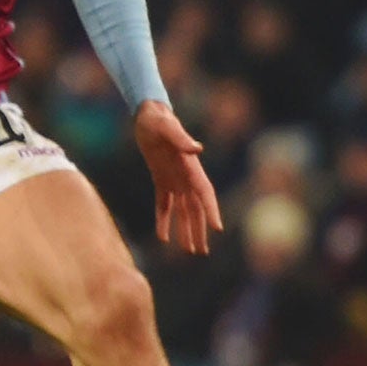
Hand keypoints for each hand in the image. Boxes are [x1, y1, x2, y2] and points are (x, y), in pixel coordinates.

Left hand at [136, 100, 222, 254]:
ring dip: (185, 229)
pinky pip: (163, 204)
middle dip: (199, 229)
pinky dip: (163, 220)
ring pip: (182, 210)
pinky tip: (162, 237)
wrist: (148, 114)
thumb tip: (197, 149)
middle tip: (202, 251)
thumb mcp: (167, 127)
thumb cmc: (158, 119)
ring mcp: (174, 179)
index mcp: (190, 167)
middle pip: (195, 208)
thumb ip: (181, 138)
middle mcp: (186, 176)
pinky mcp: (160, 179)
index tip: (218, 228)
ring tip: (188, 250)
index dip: (211, 210)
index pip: (205, 192)